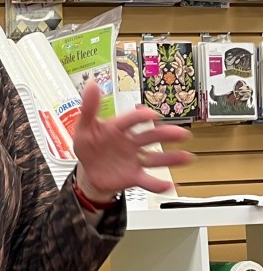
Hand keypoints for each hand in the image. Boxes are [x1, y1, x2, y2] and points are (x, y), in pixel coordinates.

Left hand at [72, 81, 193, 200]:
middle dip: (166, 135)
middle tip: (181, 133)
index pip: (131, 120)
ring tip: (187, 157)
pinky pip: (147, 180)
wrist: (89, 170)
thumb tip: (92, 85)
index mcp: (119, 128)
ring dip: (171, 158)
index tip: (151, 115)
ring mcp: (134, 159)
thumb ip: (89, 108)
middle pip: (150, 137)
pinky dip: (158, 184)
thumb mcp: (84, 127)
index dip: (140, 117)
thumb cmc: (89, 146)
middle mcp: (131, 142)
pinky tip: (169, 185)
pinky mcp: (134, 175)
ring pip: (155, 158)